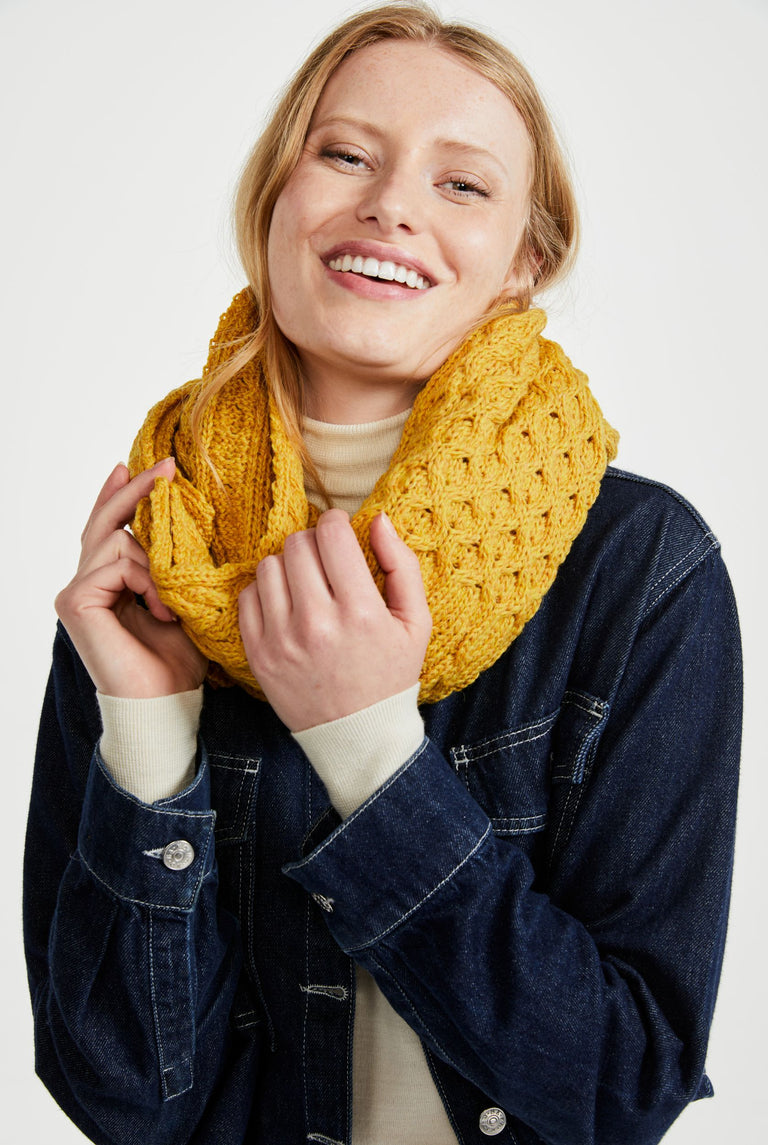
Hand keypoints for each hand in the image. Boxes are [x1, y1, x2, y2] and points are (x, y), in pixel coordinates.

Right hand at [55, 460, 207, 697]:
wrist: (168, 702)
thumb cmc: (178, 660)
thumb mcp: (183, 599)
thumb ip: (174, 564)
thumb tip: (187, 519)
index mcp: (109, 581)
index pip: (109, 527)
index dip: (122, 494)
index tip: (142, 465)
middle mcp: (86, 583)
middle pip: (106, 521)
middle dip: (136, 490)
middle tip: (169, 467)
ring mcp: (76, 591)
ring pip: (119, 542)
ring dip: (157, 567)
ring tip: (172, 606)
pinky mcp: (75, 601)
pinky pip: (117, 564)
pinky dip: (147, 582)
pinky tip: (162, 612)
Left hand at [238, 509, 431, 730]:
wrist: (357, 734)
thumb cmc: (391, 673)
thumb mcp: (416, 621)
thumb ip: (402, 565)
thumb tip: (377, 518)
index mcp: (359, 612)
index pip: (331, 534)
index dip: (336, 521)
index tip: (340, 530)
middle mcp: (317, 624)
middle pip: (297, 544)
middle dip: (313, 541)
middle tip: (325, 559)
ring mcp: (281, 640)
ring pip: (269, 565)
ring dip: (288, 565)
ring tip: (306, 582)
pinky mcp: (258, 654)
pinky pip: (247, 596)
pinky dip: (265, 591)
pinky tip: (286, 604)